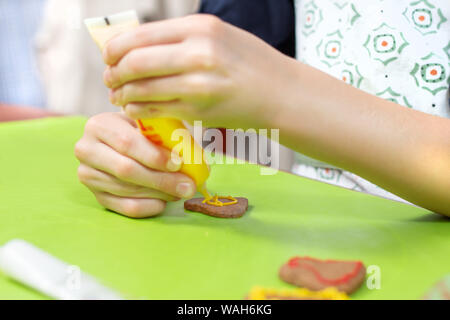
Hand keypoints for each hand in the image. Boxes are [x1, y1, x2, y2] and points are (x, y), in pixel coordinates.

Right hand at [74, 112, 195, 217]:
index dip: (154, 156)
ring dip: (159, 194)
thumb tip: (191, 157)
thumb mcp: (148, 123)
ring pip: (127, 190)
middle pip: (126, 170)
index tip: (178, 163)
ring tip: (181, 191)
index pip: (127, 143)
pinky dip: (149, 207)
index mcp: (99, 125)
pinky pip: (125, 207)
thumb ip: (163, 132)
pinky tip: (165, 202)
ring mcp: (88, 175)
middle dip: (161, 179)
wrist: (116, 141)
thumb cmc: (139, 130)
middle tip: (187, 185)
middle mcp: (86, 150)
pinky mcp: (97, 196)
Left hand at [102, 14, 296, 128]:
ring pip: (143, 89)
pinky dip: (138, 110)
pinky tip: (134, 109)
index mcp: (200, 28)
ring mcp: (199, 85)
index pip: (140, 36)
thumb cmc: (249, 63)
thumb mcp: (218, 35)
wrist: (281, 93)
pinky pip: (157, 110)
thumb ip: (179, 38)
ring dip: (123, 94)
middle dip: (114, 73)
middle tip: (109, 79)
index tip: (108, 57)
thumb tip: (135, 45)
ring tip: (119, 96)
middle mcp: (198, 54)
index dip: (115, 48)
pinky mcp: (199, 111)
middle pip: (136, 62)